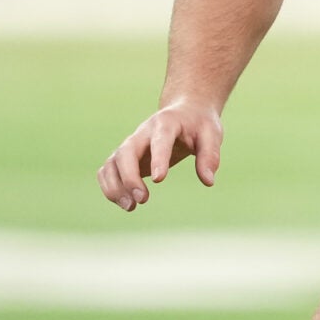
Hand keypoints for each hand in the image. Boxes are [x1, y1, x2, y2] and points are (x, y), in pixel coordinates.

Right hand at [97, 100, 222, 210]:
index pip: (159, 140)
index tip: (158, 180)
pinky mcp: (124, 157)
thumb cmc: (199, 124)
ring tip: (131, 207)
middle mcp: (142, 133)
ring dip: (115, 186)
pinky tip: (125, 203)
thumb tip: (208, 181)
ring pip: (111, 163)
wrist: (184, 112)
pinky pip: (107, 171)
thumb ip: (210, 156)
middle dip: (130, 178)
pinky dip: (110, 187)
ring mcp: (131, 145)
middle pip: (126, 152)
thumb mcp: (212, 134)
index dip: (158, 159)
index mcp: (166, 123)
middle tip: (143, 200)